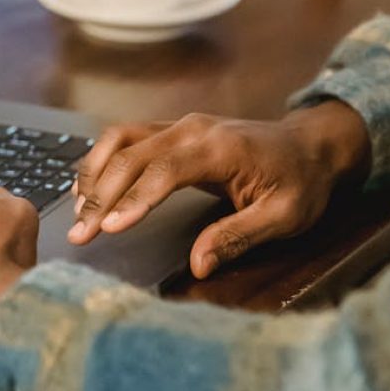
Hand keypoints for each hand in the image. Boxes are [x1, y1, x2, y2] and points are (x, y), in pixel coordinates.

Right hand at [71, 102, 370, 278]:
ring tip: (78, 211)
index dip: (133, 199)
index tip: (109, 228)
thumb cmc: (301, 182)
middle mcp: (192, 129)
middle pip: (131, 154)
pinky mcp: (172, 129)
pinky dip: (101, 159)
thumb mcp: (284, 217)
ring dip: (94, 173)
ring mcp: (179, 125)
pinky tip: (88, 186)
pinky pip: (126, 136)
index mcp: (219, 149)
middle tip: (80, 234)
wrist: (311, 144)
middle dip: (101, 195)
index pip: (164, 171)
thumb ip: (238, 238)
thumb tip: (198, 265)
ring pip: (120, 139)